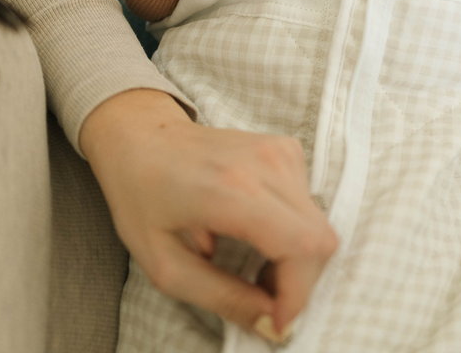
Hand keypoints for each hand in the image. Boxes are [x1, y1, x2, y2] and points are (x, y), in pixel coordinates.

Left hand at [80, 88, 337, 338]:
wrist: (141, 136)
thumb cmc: (141, 197)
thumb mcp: (165, 264)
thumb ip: (221, 297)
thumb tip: (271, 324)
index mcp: (232, 190)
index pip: (301, 246)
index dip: (297, 293)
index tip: (273, 319)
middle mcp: (265, 164)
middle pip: (320, 238)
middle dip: (298, 281)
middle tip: (261, 295)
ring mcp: (279, 150)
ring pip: (318, 224)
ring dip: (296, 257)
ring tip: (256, 264)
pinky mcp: (284, 147)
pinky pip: (308, 202)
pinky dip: (294, 229)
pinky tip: (261, 234)